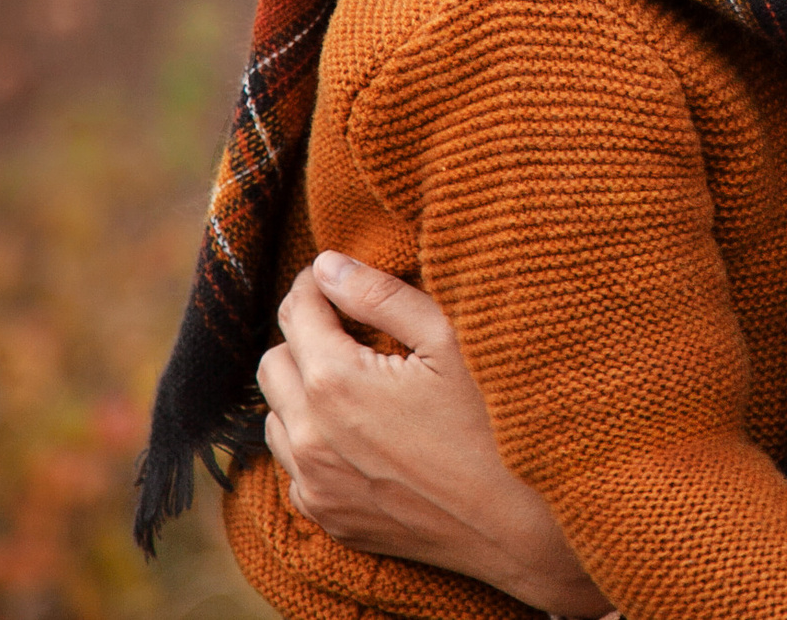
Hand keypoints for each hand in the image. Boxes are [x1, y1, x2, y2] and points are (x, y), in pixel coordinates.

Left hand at [258, 251, 609, 617]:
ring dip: (302, 391)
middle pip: (273, 361)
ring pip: (275, 415)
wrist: (513, 521)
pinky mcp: (325, 516)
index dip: (316, 285)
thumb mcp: (447, 339)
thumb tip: (327, 264)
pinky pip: (293, 467)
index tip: (339, 280)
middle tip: (353, 332)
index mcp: (335, 381)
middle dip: (305, 337)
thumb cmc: (492, 421)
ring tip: (356, 383)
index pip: (296, 311)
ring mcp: (313, 482)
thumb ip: (379, 295)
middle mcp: (310, 435)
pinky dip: (313, 443)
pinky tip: (359, 435)